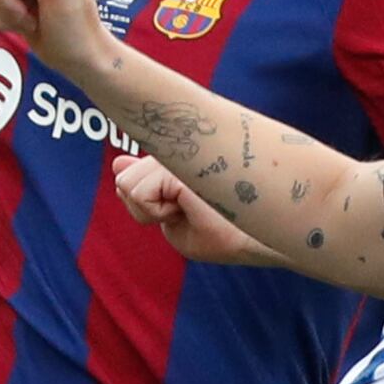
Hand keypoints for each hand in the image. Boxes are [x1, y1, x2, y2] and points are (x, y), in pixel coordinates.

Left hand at [113, 155, 277, 267]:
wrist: (266, 235)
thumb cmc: (232, 234)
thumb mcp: (179, 220)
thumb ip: (147, 193)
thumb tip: (118, 168)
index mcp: (185, 156)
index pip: (138, 170)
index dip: (140, 185)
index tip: (172, 203)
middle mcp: (181, 148)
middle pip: (127, 179)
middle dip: (146, 206)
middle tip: (187, 211)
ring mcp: (181, 151)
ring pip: (127, 185)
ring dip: (152, 210)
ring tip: (190, 209)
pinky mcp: (181, 161)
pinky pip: (139, 193)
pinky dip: (157, 211)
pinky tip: (187, 208)